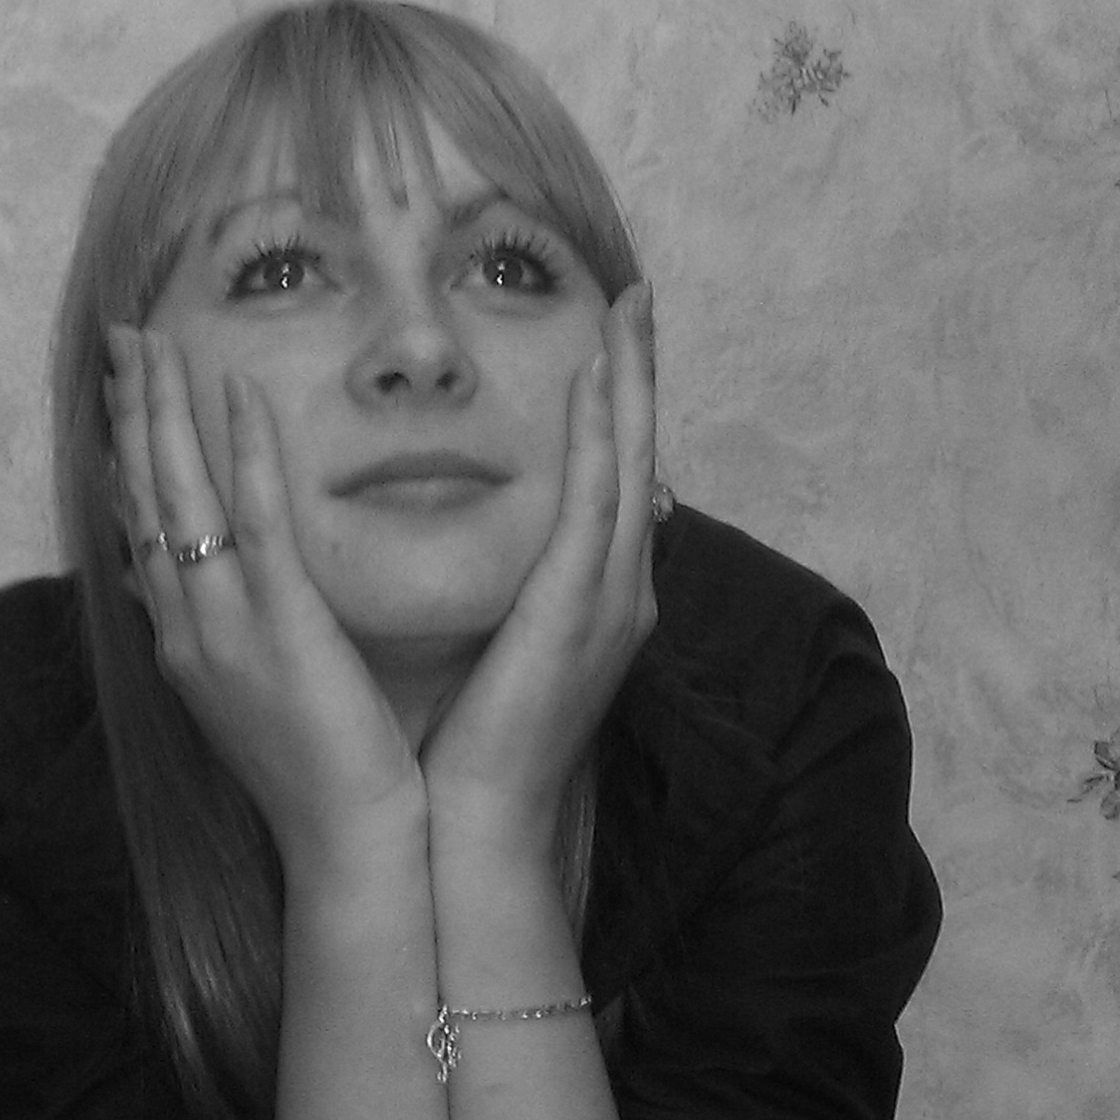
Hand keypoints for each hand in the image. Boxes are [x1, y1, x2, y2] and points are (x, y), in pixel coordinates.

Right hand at [105, 325, 425, 876]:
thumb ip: (225, 639)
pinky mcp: (283, 626)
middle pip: (146, 499)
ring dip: (166, 410)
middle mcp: (187, 628)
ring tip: (154, 339)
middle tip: (124, 338)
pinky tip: (239, 391)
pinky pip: (258, 521)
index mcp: (184, 645)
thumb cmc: (320, 782)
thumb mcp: (256, 702)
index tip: (122, 395)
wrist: (346, 849)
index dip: (129, 456)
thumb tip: (191, 591)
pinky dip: (246, 451)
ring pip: (182, 497)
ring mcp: (227, 626)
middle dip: (132, 413)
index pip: (143, 531)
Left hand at [419, 282, 657, 863]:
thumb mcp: (503, 655)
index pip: (614, 486)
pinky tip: (595, 376)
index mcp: (601, 603)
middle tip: (639, 297)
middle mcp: (622, 592)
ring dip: (631, 381)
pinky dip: (600, 435)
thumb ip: (512, 599)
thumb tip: (492, 560)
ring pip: (629, 465)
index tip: (613, 346)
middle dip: (641, 375)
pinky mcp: (577, 608)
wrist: (480, 822)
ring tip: (630, 309)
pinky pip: (594, 501)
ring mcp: (610, 598)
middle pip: (639, 459)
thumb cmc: (477, 748)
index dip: (620, 412)